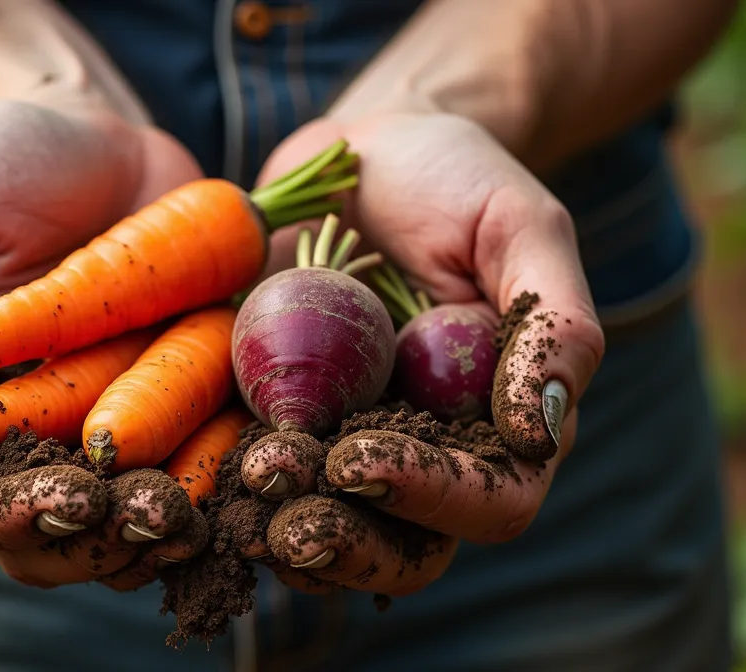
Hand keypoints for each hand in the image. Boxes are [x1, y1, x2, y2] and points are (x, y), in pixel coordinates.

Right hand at [0, 99, 207, 587]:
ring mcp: (105, 439)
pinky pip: (198, 481)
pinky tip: (251, 473)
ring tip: (191, 512)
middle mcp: (23, 442)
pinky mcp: (179, 418)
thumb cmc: (0, 168)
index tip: (57, 498)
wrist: (107, 141)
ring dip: (156, 535)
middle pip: (39, 542)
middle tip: (142, 514)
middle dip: (89, 543)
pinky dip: (220, 490)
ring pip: (120, 533)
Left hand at [245, 112, 605, 595]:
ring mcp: (345, 443)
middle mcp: (425, 451)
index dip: (432, 498)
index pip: (490, 501)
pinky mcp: (275, 420)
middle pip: (405, 546)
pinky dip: (226, 492)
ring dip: (282, 531)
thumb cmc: (458, 181)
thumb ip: (554, 325)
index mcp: (498, 425)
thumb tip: (541, 433)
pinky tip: (191, 481)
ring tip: (243, 499)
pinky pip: (252, 480)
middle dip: (349, 543)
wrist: (363, 152)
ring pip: (325, 531)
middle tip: (292, 523)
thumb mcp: (523, 228)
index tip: (361, 459)